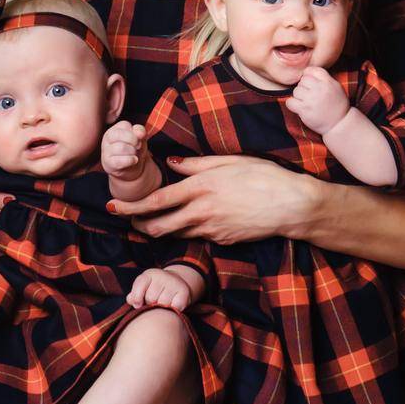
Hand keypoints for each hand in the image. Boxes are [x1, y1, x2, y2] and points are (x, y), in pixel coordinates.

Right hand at [101, 120, 148, 182]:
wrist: (132, 168)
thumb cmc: (135, 150)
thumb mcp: (140, 139)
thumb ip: (140, 132)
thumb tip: (139, 133)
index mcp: (116, 128)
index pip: (125, 125)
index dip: (135, 133)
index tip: (139, 139)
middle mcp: (108, 137)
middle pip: (120, 134)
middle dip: (133, 141)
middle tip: (137, 147)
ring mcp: (105, 150)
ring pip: (120, 147)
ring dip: (132, 152)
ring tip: (134, 155)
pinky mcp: (107, 162)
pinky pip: (119, 161)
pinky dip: (130, 160)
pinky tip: (133, 160)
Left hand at [108, 153, 318, 245]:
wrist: (291, 206)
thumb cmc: (263, 177)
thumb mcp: (229, 161)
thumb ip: (197, 164)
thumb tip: (172, 163)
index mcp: (200, 189)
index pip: (156, 201)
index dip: (132, 206)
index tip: (113, 207)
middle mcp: (201, 213)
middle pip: (159, 227)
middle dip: (140, 225)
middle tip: (130, 220)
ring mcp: (212, 231)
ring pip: (177, 234)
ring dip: (163, 229)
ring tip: (155, 221)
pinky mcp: (223, 241)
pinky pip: (199, 236)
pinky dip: (190, 230)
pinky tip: (195, 220)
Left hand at [126, 266, 194, 311]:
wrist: (176, 282)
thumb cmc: (155, 289)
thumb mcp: (143, 288)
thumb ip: (134, 295)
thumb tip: (131, 300)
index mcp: (149, 274)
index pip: (140, 286)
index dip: (137, 298)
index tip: (138, 304)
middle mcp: (162, 275)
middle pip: (151, 298)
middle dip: (151, 304)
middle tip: (155, 302)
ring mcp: (174, 282)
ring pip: (163, 304)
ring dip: (163, 308)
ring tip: (164, 304)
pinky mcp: (184, 291)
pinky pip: (175, 307)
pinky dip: (174, 310)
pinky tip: (173, 305)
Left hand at [286, 65, 349, 134]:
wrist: (339, 123)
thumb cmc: (337, 105)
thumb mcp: (336, 87)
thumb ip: (324, 78)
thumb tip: (307, 72)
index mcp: (328, 81)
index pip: (311, 70)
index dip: (308, 76)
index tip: (310, 84)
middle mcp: (319, 89)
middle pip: (302, 81)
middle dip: (304, 87)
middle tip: (310, 95)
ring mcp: (311, 100)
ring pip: (296, 91)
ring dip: (299, 97)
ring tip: (307, 102)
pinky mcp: (304, 110)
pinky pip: (290, 102)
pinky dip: (292, 104)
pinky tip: (299, 107)